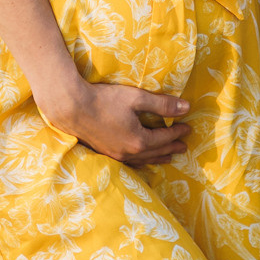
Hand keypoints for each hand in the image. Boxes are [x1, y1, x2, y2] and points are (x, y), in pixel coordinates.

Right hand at [37, 79, 192, 166]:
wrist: (72, 108)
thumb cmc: (104, 100)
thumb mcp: (136, 98)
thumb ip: (162, 104)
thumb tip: (186, 108)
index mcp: (139, 140)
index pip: (164, 138)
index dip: (178, 132)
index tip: (188, 127)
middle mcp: (129, 152)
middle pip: (156, 152)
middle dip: (171, 148)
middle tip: (183, 146)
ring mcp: (116, 155)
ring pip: (143, 160)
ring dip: (158, 157)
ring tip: (167, 157)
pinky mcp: (105, 153)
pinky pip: (130, 162)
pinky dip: (141, 161)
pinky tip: (140, 159)